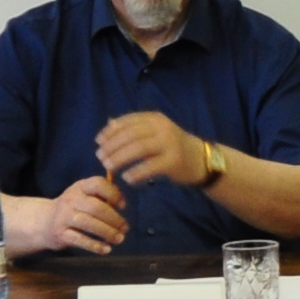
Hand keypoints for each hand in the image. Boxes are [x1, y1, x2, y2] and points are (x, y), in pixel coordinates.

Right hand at [37, 177, 129, 255]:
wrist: (44, 222)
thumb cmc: (74, 209)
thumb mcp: (84, 197)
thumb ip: (102, 198)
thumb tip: (121, 205)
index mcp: (80, 187)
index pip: (98, 184)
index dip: (113, 194)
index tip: (123, 206)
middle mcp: (70, 199)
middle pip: (95, 207)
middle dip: (114, 218)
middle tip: (125, 228)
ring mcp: (63, 216)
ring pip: (88, 223)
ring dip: (107, 232)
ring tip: (119, 239)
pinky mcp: (60, 233)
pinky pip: (80, 240)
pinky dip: (95, 245)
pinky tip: (106, 249)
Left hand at [94, 111, 208, 185]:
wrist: (201, 160)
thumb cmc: (173, 146)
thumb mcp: (155, 132)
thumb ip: (135, 128)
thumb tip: (109, 124)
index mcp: (155, 119)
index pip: (128, 121)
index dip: (110, 131)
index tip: (98, 141)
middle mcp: (162, 128)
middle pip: (130, 135)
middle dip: (112, 146)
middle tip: (100, 157)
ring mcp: (169, 144)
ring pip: (138, 149)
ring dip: (120, 158)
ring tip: (108, 167)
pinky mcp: (173, 161)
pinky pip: (150, 167)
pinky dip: (135, 173)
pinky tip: (126, 179)